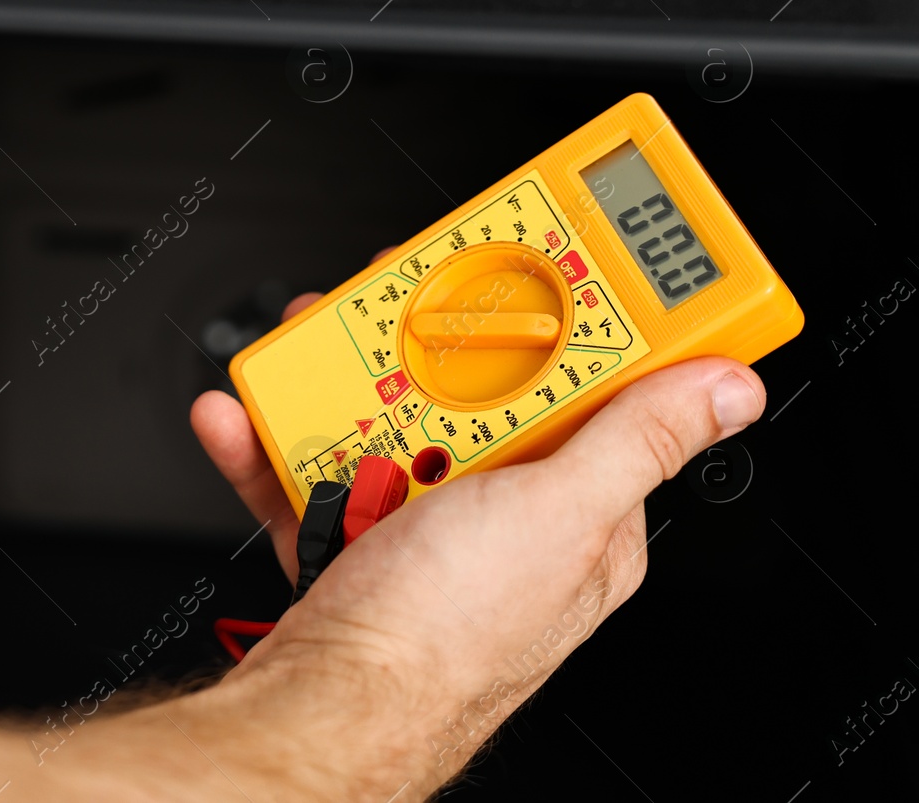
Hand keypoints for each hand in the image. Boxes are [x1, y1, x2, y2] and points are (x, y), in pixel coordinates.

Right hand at [187, 247, 766, 796]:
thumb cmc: (444, 635)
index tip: (525, 264)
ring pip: (388, 421)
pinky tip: (245, 419)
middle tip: (393, 313)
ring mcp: (426, 530)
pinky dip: (274, 444)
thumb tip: (727, 388)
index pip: (588, 390)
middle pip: (476, 392)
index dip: (559, 321)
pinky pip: (314, 471)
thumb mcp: (557, 515)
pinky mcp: (353, 542)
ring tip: (309, 370)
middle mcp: (505, 520)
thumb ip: (636, 441)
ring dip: (336, 390)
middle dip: (424, 350)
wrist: (322, 708)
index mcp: (579, 512)